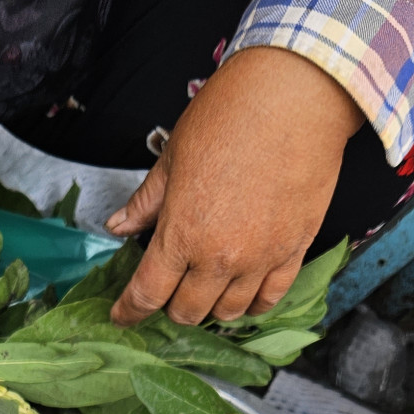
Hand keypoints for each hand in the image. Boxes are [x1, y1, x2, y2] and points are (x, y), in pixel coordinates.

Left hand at [108, 47, 362, 326]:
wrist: (295, 97)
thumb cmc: (231, 115)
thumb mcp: (173, 157)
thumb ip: (147, 202)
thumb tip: (118, 225)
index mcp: (181, 234)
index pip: (147, 293)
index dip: (130, 311)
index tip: (122, 316)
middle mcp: (220, 257)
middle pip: (187, 312)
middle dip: (170, 307)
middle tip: (168, 290)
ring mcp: (260, 259)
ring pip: (229, 313)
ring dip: (211, 308)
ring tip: (206, 289)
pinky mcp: (294, 250)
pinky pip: (271, 299)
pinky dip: (254, 305)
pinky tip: (244, 294)